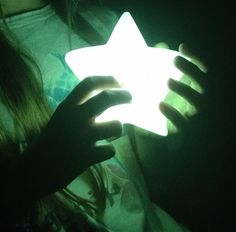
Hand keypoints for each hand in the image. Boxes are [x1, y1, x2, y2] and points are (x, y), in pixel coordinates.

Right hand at [30, 76, 130, 192]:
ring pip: (115, 125)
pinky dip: (110, 150)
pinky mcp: (87, 157)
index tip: (120, 81)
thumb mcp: (62, 117)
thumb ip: (80, 108)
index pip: (89, 83)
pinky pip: (110, 150)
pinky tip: (103, 151)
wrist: (36, 168)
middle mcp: (75, 118)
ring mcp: (82, 138)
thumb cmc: (53, 139)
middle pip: (106, 99)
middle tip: (130, 97)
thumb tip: (106, 99)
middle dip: (123, 95)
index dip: (108, 79)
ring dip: (119, 127)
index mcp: (67, 106)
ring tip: (115, 132)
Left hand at [159, 43, 207, 132]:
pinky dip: (173, 113)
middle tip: (175, 59)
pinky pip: (184, 124)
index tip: (182, 47)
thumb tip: (161, 47)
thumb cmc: (191, 112)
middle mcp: (211, 103)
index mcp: (209, 92)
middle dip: (191, 70)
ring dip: (184, 89)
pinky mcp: (193, 133)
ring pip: (198, 102)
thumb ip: (179, 74)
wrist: (193, 144)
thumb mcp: (190, 92)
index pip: (208, 71)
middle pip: (205, 83)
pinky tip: (160, 105)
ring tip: (168, 81)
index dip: (197, 57)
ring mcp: (203, 118)